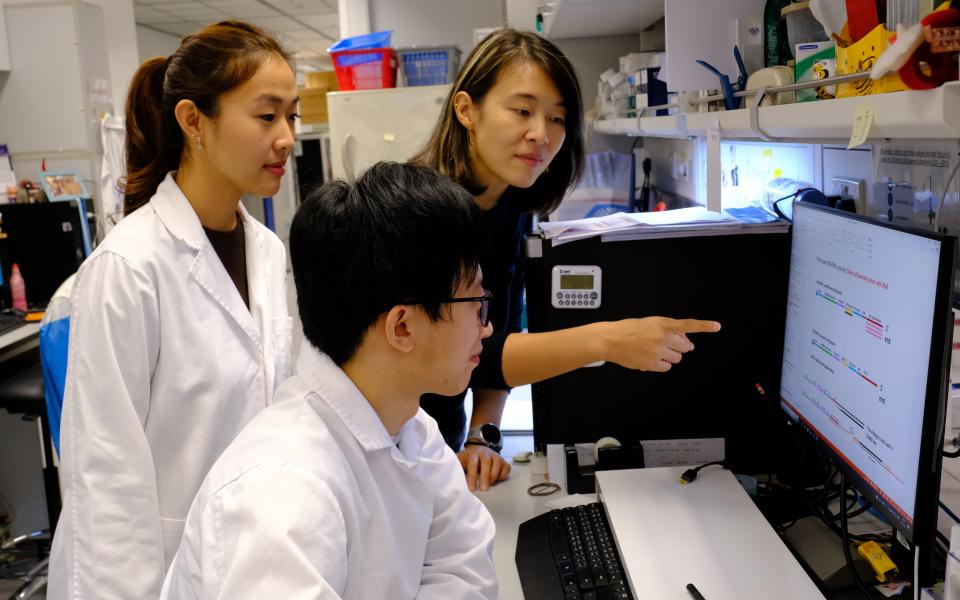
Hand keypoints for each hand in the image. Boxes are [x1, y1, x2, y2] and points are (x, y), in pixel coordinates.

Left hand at [458, 444, 510, 491]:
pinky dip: (503, 474)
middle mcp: (485, 453)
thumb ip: (455, 467)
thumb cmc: (467, 459)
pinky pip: (506, 467)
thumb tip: (447, 477)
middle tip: (484, 489)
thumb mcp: (459, 461)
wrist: (478, 448)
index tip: (472, 489)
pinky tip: (497, 480)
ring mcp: (495, 456)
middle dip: (485, 476)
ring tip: (490, 485)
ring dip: (494, 476)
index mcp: (472, 454)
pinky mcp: (503, 460)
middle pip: (486, 462)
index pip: (473, 464)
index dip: (472, 476)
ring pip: (498, 463)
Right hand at [600, 317, 720, 371]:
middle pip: (685, 347)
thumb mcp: (649, 323)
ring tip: (655, 351)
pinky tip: (651, 358)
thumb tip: (684, 342)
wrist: (610, 340)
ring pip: (677, 359)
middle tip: (668, 344)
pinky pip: (667, 367)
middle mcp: (662, 337)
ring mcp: (658, 351)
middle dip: (679, 347)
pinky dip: (661, 364)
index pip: (687, 325)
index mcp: (663, 323)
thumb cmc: (628, 330)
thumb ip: (667, 329)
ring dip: (670, 356)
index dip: (704, 326)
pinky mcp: (652, 363)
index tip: (716, 326)